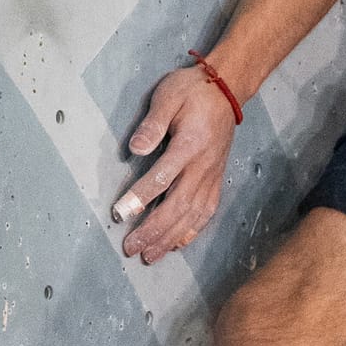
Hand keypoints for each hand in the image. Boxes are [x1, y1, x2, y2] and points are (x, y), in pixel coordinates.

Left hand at [110, 66, 237, 262]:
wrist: (226, 90)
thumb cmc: (192, 92)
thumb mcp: (168, 96)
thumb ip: (153, 123)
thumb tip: (136, 149)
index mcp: (190, 145)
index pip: (163, 177)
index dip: (140, 197)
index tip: (120, 213)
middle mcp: (203, 167)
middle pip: (178, 206)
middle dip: (153, 230)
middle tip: (130, 247)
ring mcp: (212, 177)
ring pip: (192, 216)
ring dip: (170, 238)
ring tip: (150, 255)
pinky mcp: (216, 181)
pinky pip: (206, 213)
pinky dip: (191, 232)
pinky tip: (177, 244)